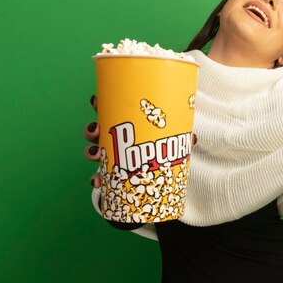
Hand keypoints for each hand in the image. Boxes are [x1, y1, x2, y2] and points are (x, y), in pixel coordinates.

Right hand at [83, 94, 197, 188]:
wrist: (163, 175)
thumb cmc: (166, 149)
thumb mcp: (175, 140)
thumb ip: (183, 139)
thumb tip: (193, 138)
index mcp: (127, 124)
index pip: (109, 110)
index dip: (99, 104)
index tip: (95, 101)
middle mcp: (115, 139)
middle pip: (96, 131)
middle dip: (91, 130)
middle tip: (97, 130)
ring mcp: (112, 157)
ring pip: (94, 152)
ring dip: (90, 152)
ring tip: (96, 155)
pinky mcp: (113, 175)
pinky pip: (100, 176)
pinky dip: (97, 179)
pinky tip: (98, 182)